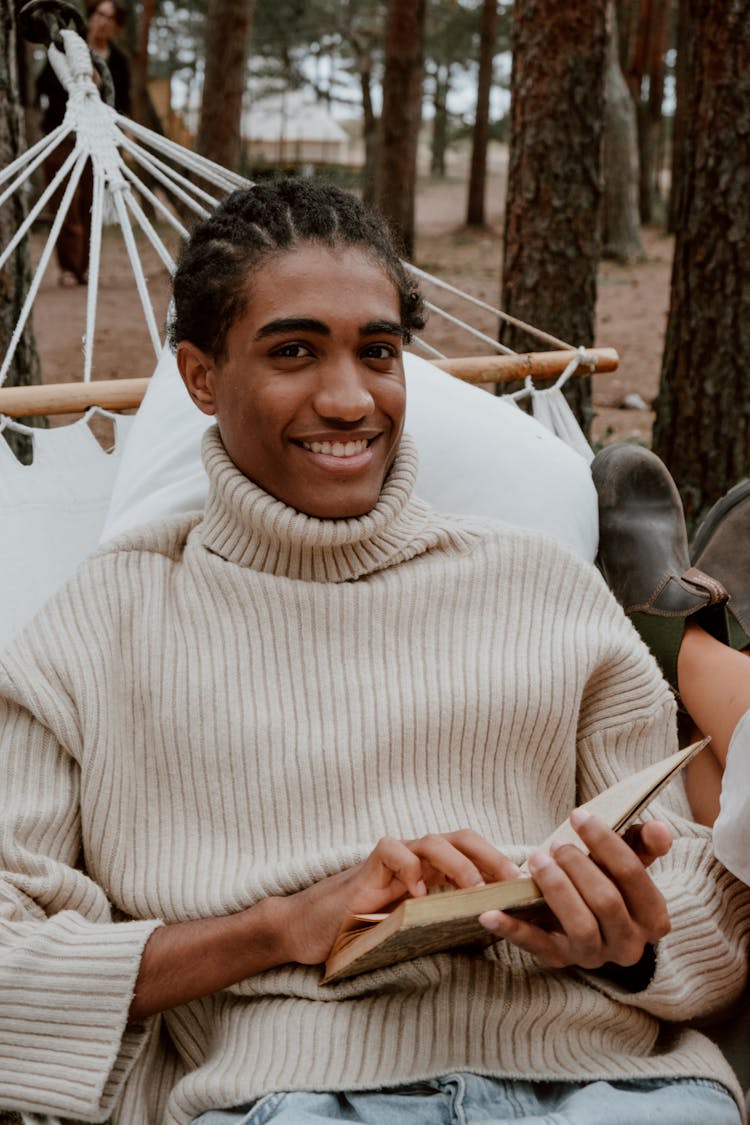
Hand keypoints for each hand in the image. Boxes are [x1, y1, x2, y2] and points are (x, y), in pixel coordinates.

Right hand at [277, 829, 521, 966]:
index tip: (528, 886)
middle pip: (462, 837)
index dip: (502, 864)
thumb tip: (497, 928)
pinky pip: (393, 851)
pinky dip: (410, 869)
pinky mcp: (370, 864)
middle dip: (491, 856)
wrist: (316, 929)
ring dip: (458, 863)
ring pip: (433, 840)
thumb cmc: (368, 930)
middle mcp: (419, 857)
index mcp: (435, 870)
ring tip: (472, 889)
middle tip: (512, 882)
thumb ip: (448, 920)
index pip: (476, 854)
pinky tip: (419, 894)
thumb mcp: (417, 927)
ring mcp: (395, 857)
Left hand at [478, 810, 671, 970]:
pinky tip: (489, 912)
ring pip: (581, 927)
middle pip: (607, 902)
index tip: (578, 815)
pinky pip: (535, 946)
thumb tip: (660, 829)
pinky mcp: (559, 959)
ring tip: (537, 860)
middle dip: (579, 867)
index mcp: (654, 919)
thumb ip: (644, 843)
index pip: (635, 877)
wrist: (589, 920)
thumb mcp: (629, 862)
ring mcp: (593, 956)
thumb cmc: (609, 880)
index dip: (607, 843)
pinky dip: (511, 929)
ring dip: (556, 889)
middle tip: (556, 844)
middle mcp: (629, 945)